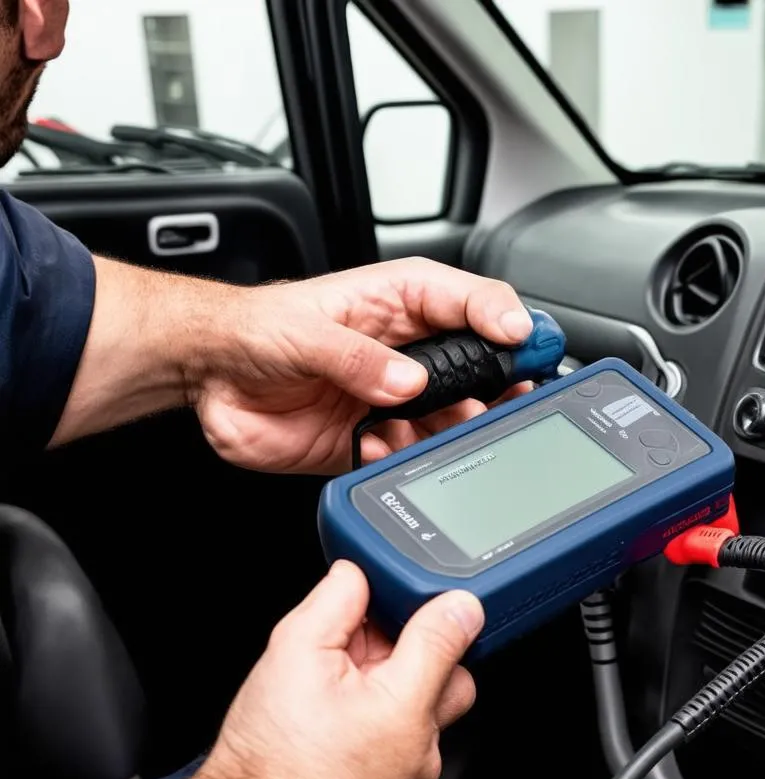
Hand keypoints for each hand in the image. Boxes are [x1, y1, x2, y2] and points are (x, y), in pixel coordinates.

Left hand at [135, 561, 482, 778]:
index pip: (368, 578)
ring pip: (417, 685)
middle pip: (404, 634)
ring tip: (407, 737)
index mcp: (314, 637)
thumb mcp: (394, 701)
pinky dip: (420, 745)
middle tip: (425, 684)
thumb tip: (459, 607)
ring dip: (428, 709)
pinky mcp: (366, 750)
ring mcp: (349, 711)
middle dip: (428, 659)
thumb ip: (434, 645)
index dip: (407, 583)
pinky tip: (403, 765)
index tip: (442, 600)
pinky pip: (413, 728)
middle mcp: (327, 670)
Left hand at [192, 257, 533, 472]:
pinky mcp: (376, 439)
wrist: (213, 377)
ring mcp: (395, 398)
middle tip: (510, 398)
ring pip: (455, 418)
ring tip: (441, 430)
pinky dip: (405, 459)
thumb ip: (356, 357)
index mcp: (401, 304)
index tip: (520, 341)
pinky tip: (381, 446)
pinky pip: (411, 456)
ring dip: (455, 430)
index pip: (472, 301)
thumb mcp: (304, 331)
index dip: (504, 318)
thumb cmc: (257, 330)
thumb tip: (406, 382)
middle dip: (499, 384)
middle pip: (480, 365)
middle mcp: (407, 352)